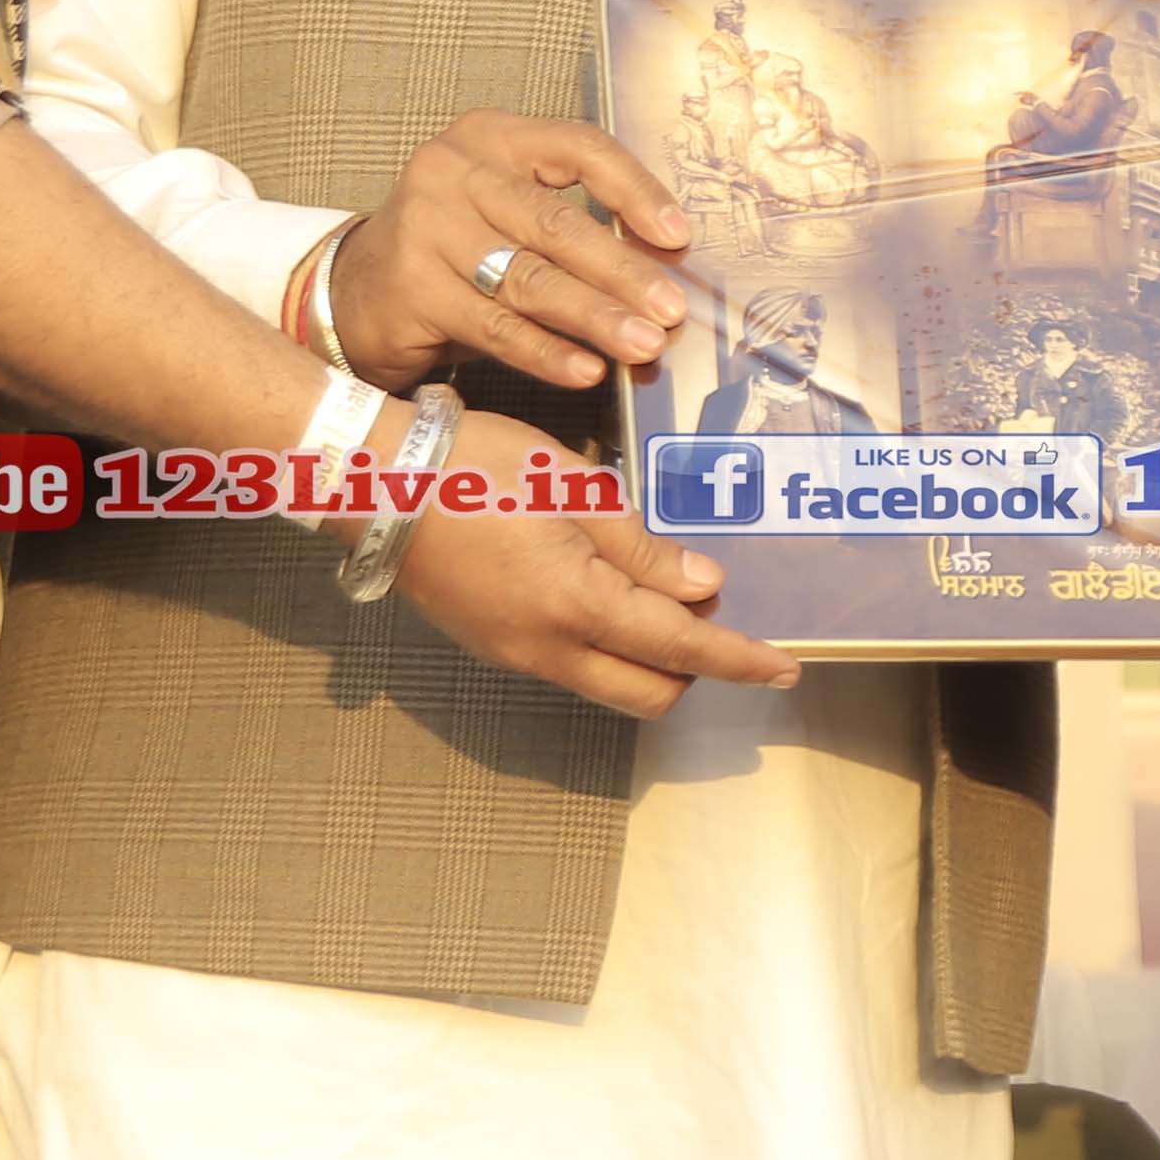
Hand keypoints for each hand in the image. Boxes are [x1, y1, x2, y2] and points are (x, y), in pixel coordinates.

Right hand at [326, 113, 691, 394]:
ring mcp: (424, 226)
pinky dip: (546, 352)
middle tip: (671, 309)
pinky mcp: (409, 286)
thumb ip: (572, 223)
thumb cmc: (458, 247)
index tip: (678, 235)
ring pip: (528, 278)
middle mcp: (454, 170)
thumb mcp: (508, 211)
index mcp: (493, 136)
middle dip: (622, 271)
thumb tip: (663, 269)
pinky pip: (494, 325)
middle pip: (556, 222)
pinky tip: (586, 370)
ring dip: (594, 316)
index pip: (577, 148)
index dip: (634, 190)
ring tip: (642, 344)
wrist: (358, 290)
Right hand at [391, 405, 799, 712]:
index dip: (738, 660)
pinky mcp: (494, 644)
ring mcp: (515, 654)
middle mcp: (547, 649)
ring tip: (667, 596)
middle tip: (720, 616)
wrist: (375, 485)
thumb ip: (640, 545)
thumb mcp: (573, 487)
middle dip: (696, 668)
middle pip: (649, 691)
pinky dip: (608, 647)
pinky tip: (612, 595)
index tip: (784, 666)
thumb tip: (699, 584)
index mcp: (576, 606)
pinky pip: (571, 666)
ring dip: (650, 658)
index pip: (680, 648)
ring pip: (608, 683)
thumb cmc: (473, 468)